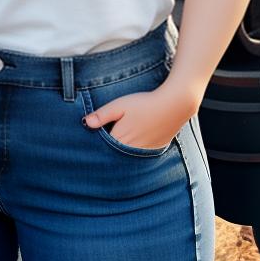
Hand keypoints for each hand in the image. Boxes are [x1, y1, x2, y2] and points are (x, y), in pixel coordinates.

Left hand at [82, 79, 198, 150]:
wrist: (173, 106)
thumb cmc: (144, 103)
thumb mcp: (119, 105)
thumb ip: (102, 115)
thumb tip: (86, 123)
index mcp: (120, 139)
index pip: (102, 147)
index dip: (96, 144)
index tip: (90, 142)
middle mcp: (130, 150)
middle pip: (114, 154)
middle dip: (107, 152)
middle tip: (101, 147)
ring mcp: (143, 152)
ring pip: (126, 157)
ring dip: (120, 153)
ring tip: (118, 145)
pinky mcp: (154, 150)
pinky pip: (139, 156)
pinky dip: (134, 153)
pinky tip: (135, 143)